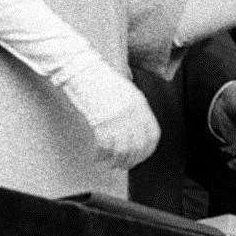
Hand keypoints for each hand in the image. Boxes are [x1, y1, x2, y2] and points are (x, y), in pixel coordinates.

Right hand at [58, 53, 160, 168]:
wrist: (83, 70)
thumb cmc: (102, 80)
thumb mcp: (126, 91)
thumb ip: (135, 108)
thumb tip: (137, 128)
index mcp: (141, 104)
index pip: (152, 135)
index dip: (147, 151)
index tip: (140, 157)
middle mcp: (132, 113)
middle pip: (138, 146)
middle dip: (131, 160)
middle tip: (122, 165)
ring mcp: (117, 118)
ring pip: (122, 150)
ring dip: (116, 161)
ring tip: (109, 164)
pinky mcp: (100, 121)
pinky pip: (104, 146)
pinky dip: (101, 155)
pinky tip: (97, 157)